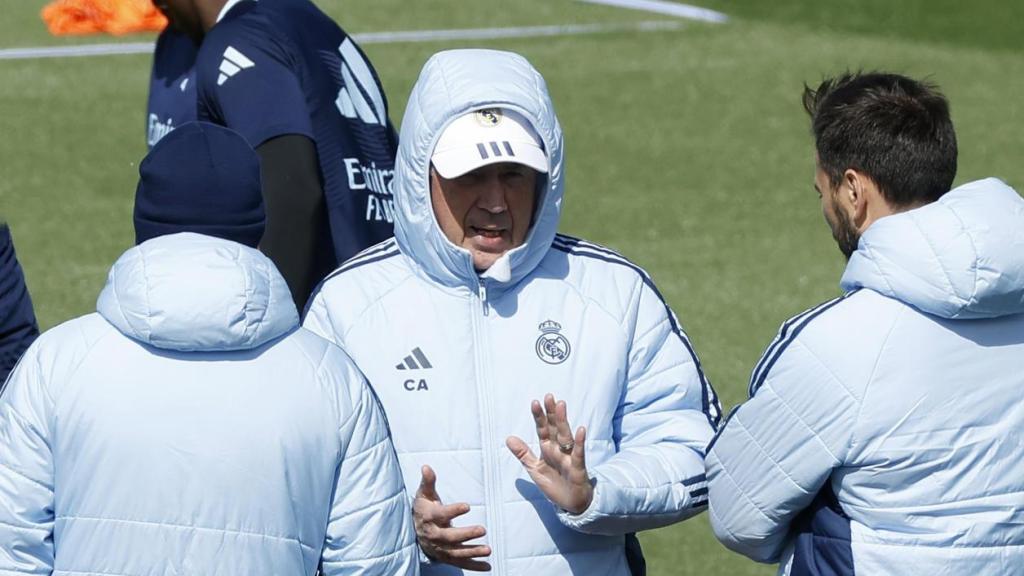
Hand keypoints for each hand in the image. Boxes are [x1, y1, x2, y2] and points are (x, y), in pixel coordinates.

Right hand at [413, 465, 491, 570]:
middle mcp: (434, 535)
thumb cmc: (424, 507)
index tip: (467, 505)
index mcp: (429, 517)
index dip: (453, 510)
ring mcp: (440, 548)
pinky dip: (473, 566)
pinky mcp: (446, 556)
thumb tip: (426, 467)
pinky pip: (460, 563)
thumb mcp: (424, 493)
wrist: (414, 529)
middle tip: (482, 529)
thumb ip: (428, 481)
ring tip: (488, 550)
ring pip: (456, 552)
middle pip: (450, 537)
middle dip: (466, 534)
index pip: (440, 514)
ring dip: (472, 552)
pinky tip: (487, 567)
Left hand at [506, 393, 592, 513]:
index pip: (542, 429)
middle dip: (552, 413)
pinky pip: (578, 453)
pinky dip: (579, 442)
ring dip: (563, 421)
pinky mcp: (578, 467)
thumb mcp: (534, 468)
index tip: (535, 402)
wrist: (570, 504)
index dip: (539, 417)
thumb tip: (508, 438)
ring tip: (561, 406)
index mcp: (548, 448)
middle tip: (549, 397)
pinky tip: (580, 430)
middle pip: (554, 428)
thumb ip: (523, 453)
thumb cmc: (554, 484)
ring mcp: (569, 456)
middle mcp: (559, 449)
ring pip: (565, 436)